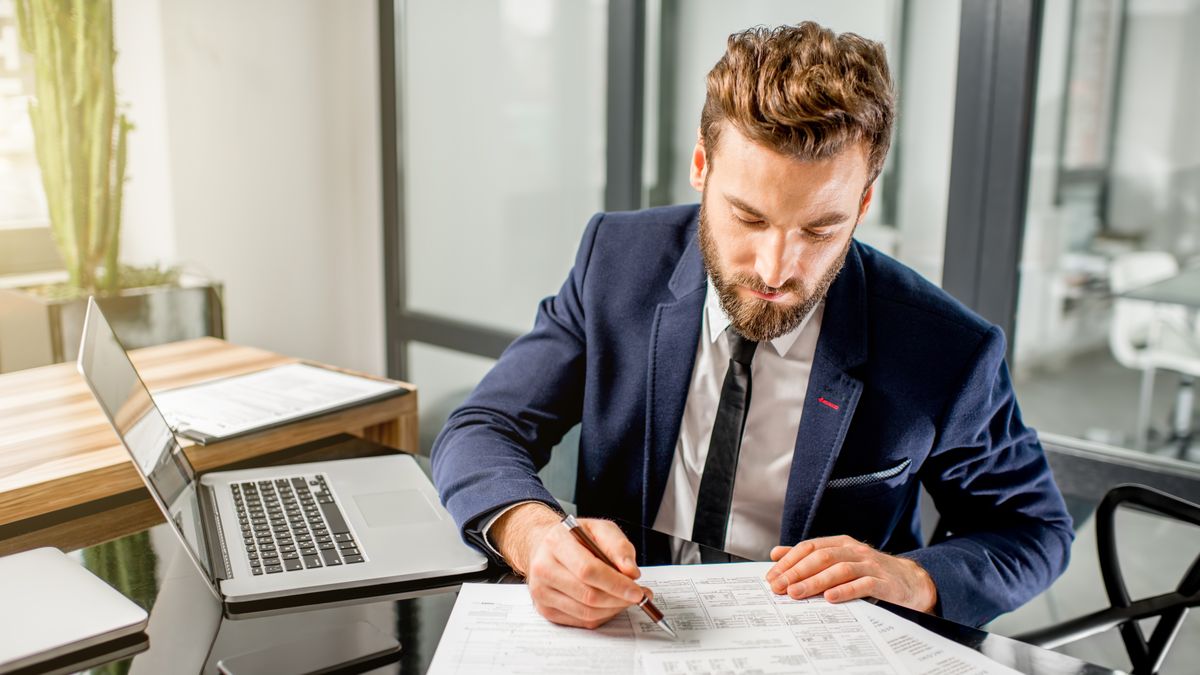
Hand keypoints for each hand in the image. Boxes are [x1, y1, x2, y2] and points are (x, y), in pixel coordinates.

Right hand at [490, 503, 650, 628]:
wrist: (546, 546)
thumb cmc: (575, 538)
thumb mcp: (600, 529)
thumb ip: (618, 547)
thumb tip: (631, 573)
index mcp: (556, 542)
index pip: (587, 570)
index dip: (616, 584)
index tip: (637, 590)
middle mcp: (543, 568)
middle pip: (588, 595)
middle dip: (619, 599)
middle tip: (639, 595)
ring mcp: (542, 592)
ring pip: (586, 612)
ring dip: (613, 609)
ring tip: (626, 598)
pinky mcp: (545, 609)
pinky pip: (581, 621)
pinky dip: (602, 615)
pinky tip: (610, 603)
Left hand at [765, 535, 936, 612]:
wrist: (912, 583)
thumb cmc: (871, 573)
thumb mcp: (840, 560)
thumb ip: (810, 557)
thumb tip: (776, 554)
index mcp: (841, 543)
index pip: (809, 547)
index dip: (789, 561)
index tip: (772, 576)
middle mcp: (855, 551)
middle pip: (821, 557)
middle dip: (797, 572)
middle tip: (779, 587)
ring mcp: (870, 565)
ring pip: (839, 569)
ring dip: (815, 582)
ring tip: (797, 593)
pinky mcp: (884, 582)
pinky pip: (862, 584)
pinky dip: (845, 591)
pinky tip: (830, 598)